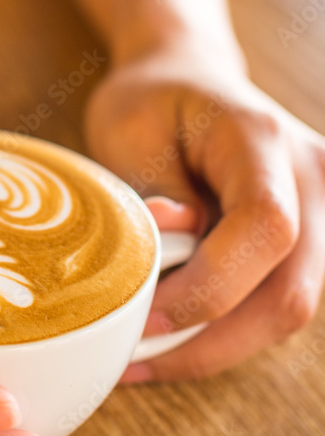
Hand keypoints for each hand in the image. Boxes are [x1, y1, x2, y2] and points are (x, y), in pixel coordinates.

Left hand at [83, 43, 324, 380]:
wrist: (187, 77)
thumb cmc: (151, 100)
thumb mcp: (130, 129)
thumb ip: (155, 188)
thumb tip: (171, 240)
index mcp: (264, 139)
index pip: (266, 228)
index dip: (210, 287)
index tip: (145, 317)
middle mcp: (312, 177)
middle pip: (290, 290)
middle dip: (210, 339)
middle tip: (136, 356)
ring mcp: (319, 212)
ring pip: (288, 310)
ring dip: (216, 346)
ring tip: (144, 357)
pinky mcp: (306, 240)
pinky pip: (275, 302)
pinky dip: (225, 331)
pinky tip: (171, 339)